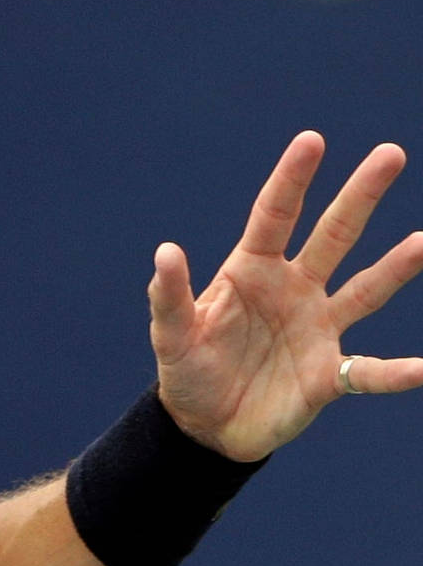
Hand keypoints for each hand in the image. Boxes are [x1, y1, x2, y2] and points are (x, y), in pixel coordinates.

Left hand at [149, 131, 422, 460]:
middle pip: (334, 235)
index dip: (293, 179)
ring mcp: (317, 328)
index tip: (312, 140)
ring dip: (397, 268)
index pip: (275, 215)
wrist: (205, 425)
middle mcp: (294, 290)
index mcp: (252, 271)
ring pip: (366, 290)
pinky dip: (399, 372)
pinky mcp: (329, 375)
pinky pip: (369, 372)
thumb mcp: (171, 333)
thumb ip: (168, 295)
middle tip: (390, 153)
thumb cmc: (187, 369)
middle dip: (360, 196)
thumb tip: (166, 251)